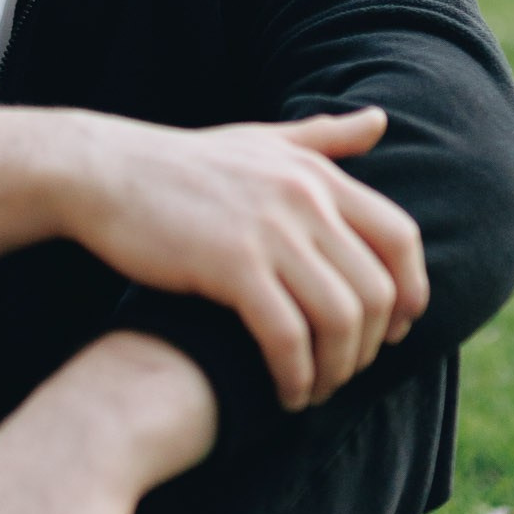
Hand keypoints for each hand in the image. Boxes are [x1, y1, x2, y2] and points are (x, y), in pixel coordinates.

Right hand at [0, 103, 428, 412]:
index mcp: (318, 174)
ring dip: (336, 369)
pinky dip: (295, 375)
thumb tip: (381, 120)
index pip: (400, 238)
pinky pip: (288, 336)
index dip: (411, 290)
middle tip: (345, 373)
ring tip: (314, 391)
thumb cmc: (179, 165)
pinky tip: (285, 394)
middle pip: (377, 290)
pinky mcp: (232, 265)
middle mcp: (306, 199)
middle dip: (371, 345)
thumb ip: (323, 138)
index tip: (396, 329)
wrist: (102, 173)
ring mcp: (272, 232)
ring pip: (341, 319)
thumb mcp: (260, 139)